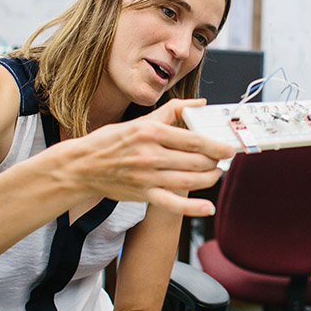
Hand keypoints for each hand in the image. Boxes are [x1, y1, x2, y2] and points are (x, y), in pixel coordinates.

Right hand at [64, 99, 233, 216]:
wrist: (82, 166)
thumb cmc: (111, 141)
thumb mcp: (140, 120)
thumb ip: (172, 111)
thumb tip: (200, 103)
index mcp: (150, 132)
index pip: (192, 139)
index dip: (215, 145)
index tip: (228, 148)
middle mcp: (150, 155)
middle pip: (195, 161)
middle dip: (215, 162)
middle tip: (223, 160)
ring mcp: (147, 176)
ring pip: (188, 180)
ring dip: (209, 178)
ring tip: (216, 173)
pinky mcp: (143, 194)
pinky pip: (173, 203)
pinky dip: (193, 207)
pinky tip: (208, 207)